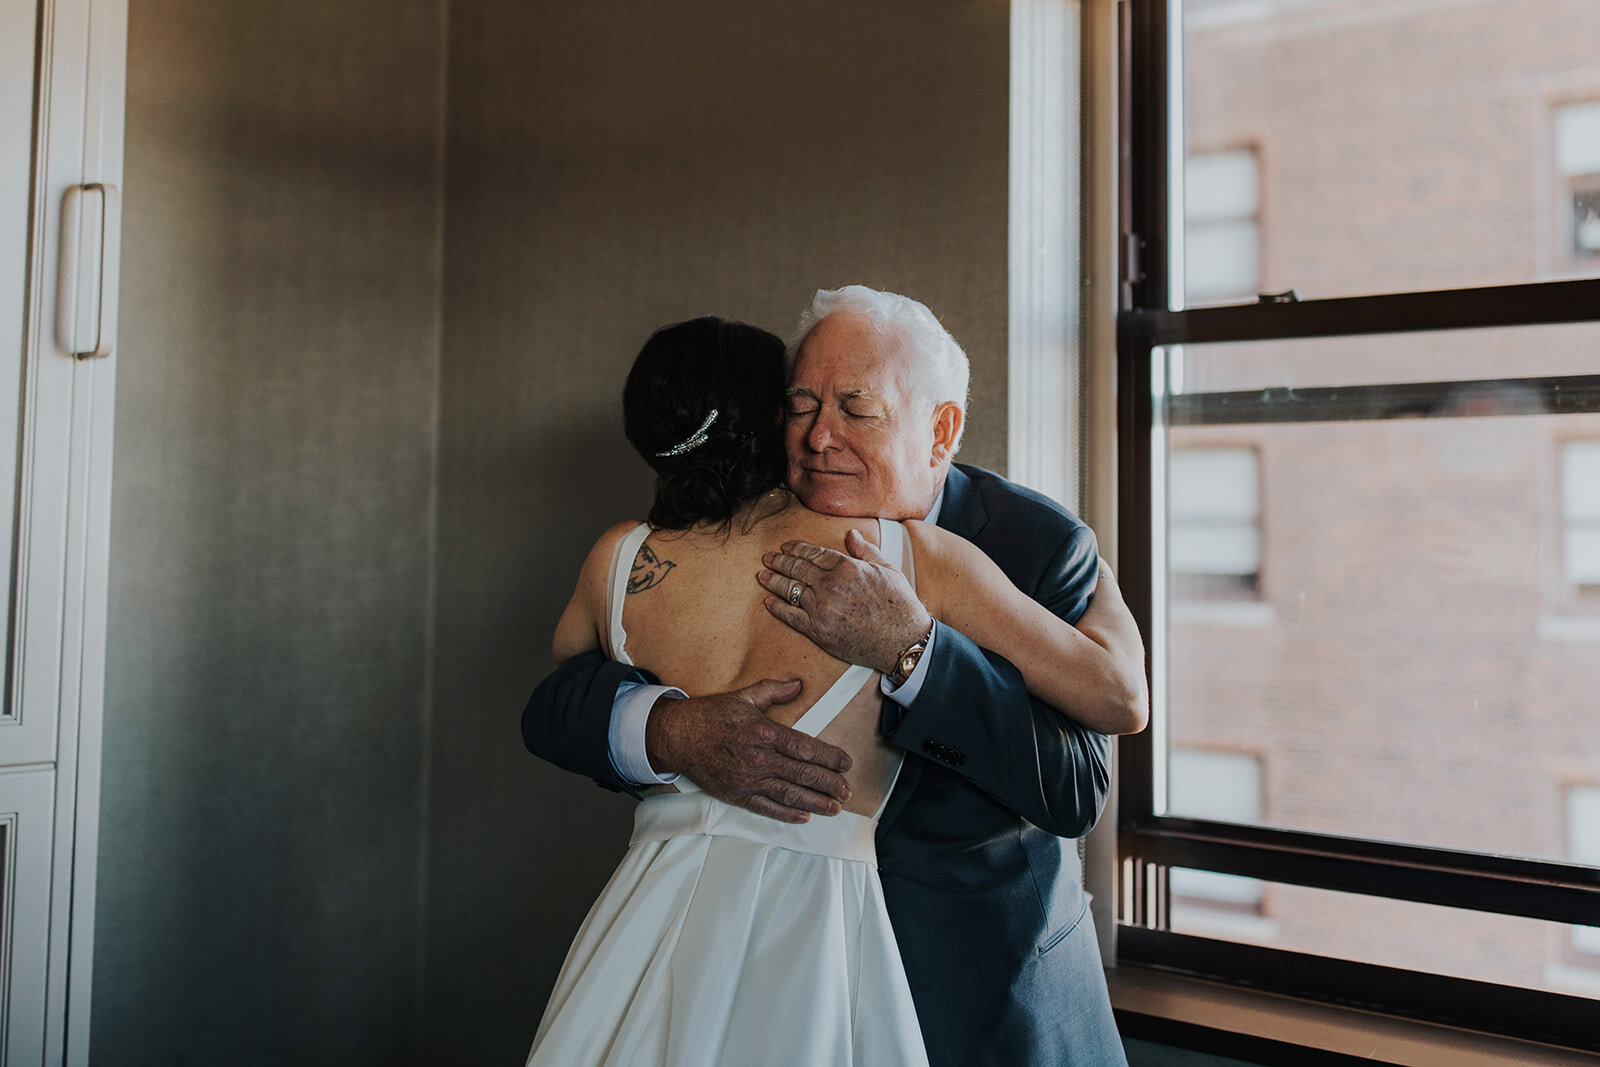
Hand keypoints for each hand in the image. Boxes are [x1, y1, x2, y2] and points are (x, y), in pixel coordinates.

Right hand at [645, 679, 854, 822]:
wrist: (676, 736)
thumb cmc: (710, 715)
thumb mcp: (744, 696)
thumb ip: (774, 690)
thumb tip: (798, 685)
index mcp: (763, 732)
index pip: (805, 748)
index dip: (829, 757)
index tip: (846, 763)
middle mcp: (757, 758)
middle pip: (802, 774)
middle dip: (829, 783)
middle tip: (848, 790)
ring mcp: (746, 779)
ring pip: (789, 794)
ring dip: (815, 803)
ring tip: (835, 807)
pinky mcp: (736, 795)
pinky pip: (766, 807)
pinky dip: (787, 814)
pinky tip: (804, 816)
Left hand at [758, 529, 932, 673]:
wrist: (902, 640)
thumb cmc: (899, 604)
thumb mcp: (887, 569)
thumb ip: (865, 550)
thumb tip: (851, 534)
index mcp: (847, 568)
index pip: (814, 553)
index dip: (796, 548)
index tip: (785, 547)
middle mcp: (831, 586)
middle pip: (797, 569)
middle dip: (779, 561)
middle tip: (768, 558)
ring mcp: (822, 609)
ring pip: (791, 590)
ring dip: (773, 581)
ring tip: (762, 576)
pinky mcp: (818, 631)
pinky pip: (791, 616)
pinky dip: (777, 608)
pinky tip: (768, 602)